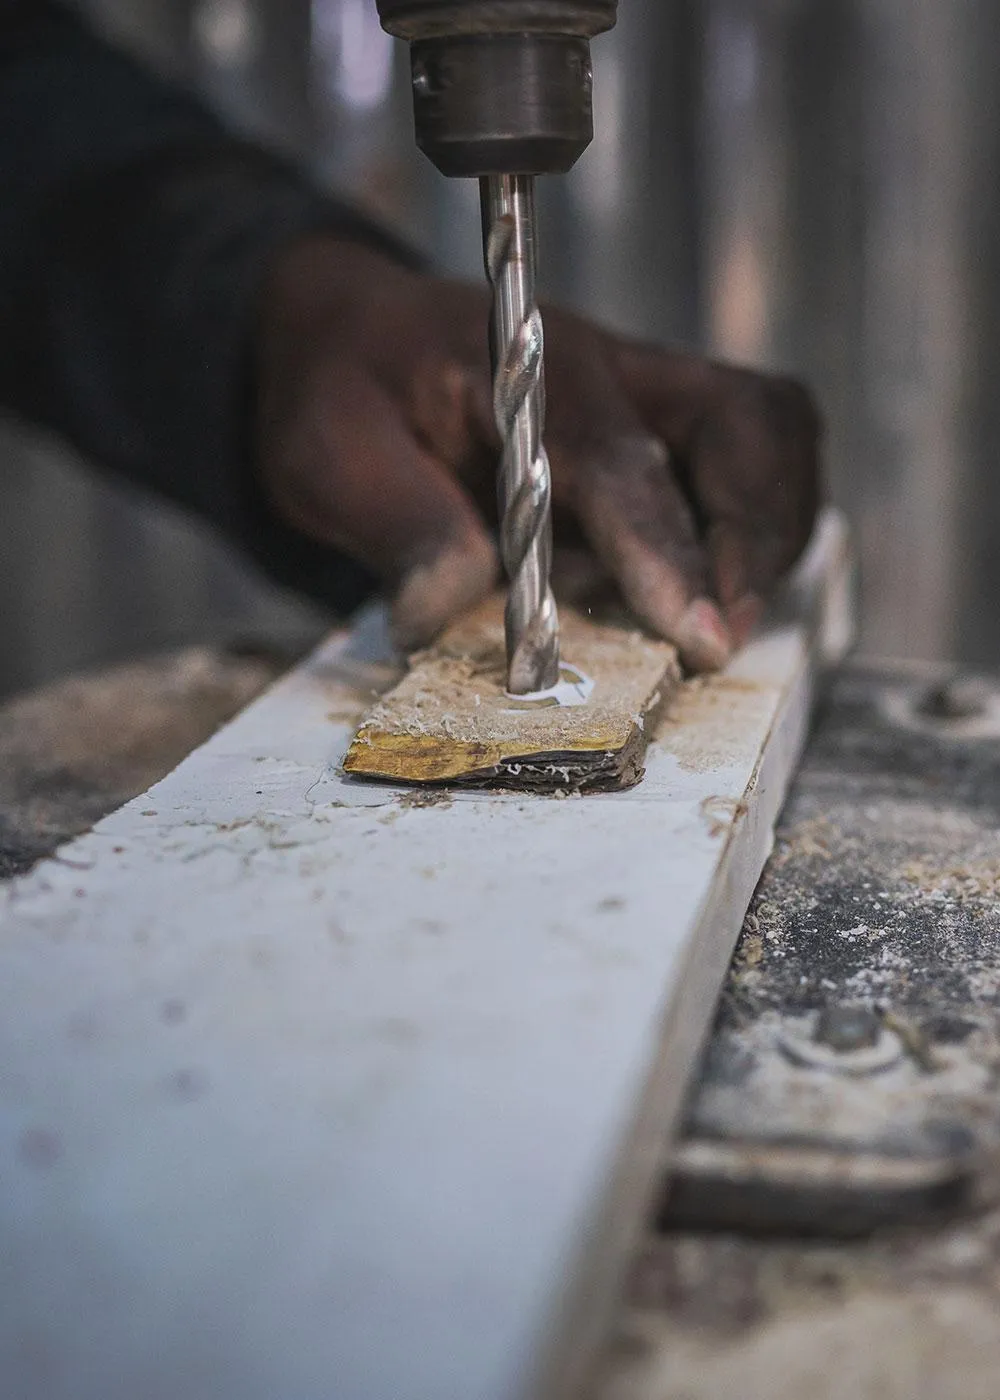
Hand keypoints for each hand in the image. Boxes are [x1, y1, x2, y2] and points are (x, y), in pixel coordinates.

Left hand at [255, 236, 820, 670]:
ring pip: (770, 431)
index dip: (668, 555)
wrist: (354, 336)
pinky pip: (753, 453)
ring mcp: (646, 389)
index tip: (697, 635)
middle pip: (745, 422)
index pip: (623, 463)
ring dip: (772, 529)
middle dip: (758, 536)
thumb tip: (446, 613)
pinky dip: (758, 519)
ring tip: (718, 615)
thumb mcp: (327, 453)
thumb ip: (396, 525)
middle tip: (718, 635)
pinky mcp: (660, 423)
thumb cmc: (342, 389)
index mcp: (528, 369)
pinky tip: (704, 580)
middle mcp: (610, 368)